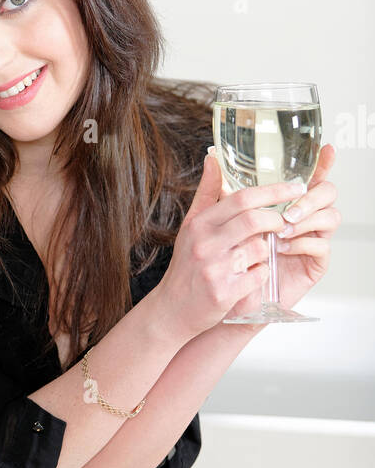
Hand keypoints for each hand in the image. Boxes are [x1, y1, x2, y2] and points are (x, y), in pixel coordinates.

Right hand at [152, 152, 307, 337]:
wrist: (172, 309)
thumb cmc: (187, 265)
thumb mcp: (191, 226)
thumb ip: (207, 193)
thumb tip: (213, 158)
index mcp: (199, 224)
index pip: (241, 198)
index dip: (273, 191)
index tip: (295, 188)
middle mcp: (205, 244)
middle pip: (254, 220)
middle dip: (277, 220)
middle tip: (284, 223)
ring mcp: (214, 269)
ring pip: (260, 249)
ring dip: (268, 251)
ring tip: (261, 254)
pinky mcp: (224, 293)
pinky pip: (259, 276)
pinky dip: (262, 274)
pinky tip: (253, 276)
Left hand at [225, 144, 338, 317]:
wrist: (225, 296)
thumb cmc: (227, 257)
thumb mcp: (218, 221)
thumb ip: (220, 191)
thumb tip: (212, 159)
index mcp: (287, 203)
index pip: (310, 178)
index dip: (323, 164)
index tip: (327, 150)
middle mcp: (304, 217)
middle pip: (326, 193)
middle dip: (311, 197)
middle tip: (289, 210)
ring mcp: (312, 238)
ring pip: (329, 217)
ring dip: (306, 220)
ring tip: (282, 229)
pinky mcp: (314, 263)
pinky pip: (321, 246)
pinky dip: (302, 243)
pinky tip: (284, 247)